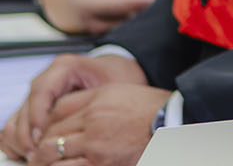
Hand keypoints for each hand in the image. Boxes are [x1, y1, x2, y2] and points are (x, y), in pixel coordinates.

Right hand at [0, 55, 144, 157]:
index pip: (41, 92)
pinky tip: (34, 153)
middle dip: (28, 135)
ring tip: (37, 156)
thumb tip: (74, 130)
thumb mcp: (113, 88)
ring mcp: (38, 94)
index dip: (37, 117)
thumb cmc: (119, 78)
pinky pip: (17, 126)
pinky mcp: (35, 108)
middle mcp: (46, 79)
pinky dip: (19, 141)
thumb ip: (92, 104)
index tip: (42, 139)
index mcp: (64, 67)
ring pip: (16, 120)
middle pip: (25, 109)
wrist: (120, 73)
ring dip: (22, 140)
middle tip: (38, 155)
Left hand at [28, 84, 167, 165]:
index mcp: (98, 99)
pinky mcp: (100, 163)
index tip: (45, 133)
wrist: (173, 125)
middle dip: (41, 145)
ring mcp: (95, 143)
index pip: (56, 110)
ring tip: (43, 164)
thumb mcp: (120, 93)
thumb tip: (64, 112)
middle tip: (39, 153)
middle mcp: (93, 119)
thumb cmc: (152, 109)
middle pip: (52, 132)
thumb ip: (92, 100)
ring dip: (43, 161)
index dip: (45, 123)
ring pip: (52, 153)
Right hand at [36, 0, 155, 35]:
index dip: (131, 3)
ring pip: (130, 26)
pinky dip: (145, 22)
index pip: (111, 5)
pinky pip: (131, 31)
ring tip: (171, 3)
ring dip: (148, 17)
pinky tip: (162, 11)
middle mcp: (94, 22)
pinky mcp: (110, 36)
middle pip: (126, 17)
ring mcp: (102, 32)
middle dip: (147, 11)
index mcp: (86, 4)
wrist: (60, 7)